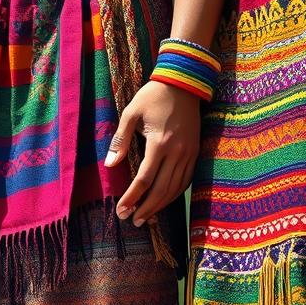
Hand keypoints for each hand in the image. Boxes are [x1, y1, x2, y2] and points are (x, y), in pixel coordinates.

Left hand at [106, 81, 199, 225]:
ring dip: (161, 205)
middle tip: (132, 221)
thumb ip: (120, 140)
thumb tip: (109, 165)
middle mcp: (177, 152)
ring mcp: (189, 153)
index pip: (144, 179)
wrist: (184, 82)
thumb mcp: (131, 112)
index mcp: (159, 143)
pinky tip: (165, 200)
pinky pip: (187, 180)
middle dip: (146, 208)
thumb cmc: (153, 96)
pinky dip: (175, 193)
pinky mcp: (196, 151)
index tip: (121, 210)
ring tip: (146, 217)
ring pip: (176, 188)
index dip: (132, 197)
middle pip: (161, 190)